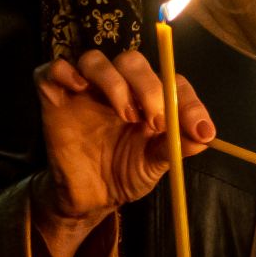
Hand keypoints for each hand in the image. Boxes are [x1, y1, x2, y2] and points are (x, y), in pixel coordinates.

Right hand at [31, 49, 212, 256]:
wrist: (90, 197)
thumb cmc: (126, 173)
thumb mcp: (156, 163)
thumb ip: (177, 146)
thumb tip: (204, 136)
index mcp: (149, 98)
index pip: (171, 81)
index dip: (187, 101)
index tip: (198, 129)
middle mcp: (119, 87)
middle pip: (132, 61)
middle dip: (150, 88)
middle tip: (156, 122)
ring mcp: (85, 90)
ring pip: (95, 59)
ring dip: (115, 82)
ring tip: (126, 115)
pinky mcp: (55, 98)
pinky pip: (52, 69)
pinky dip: (65, 71)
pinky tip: (80, 89)